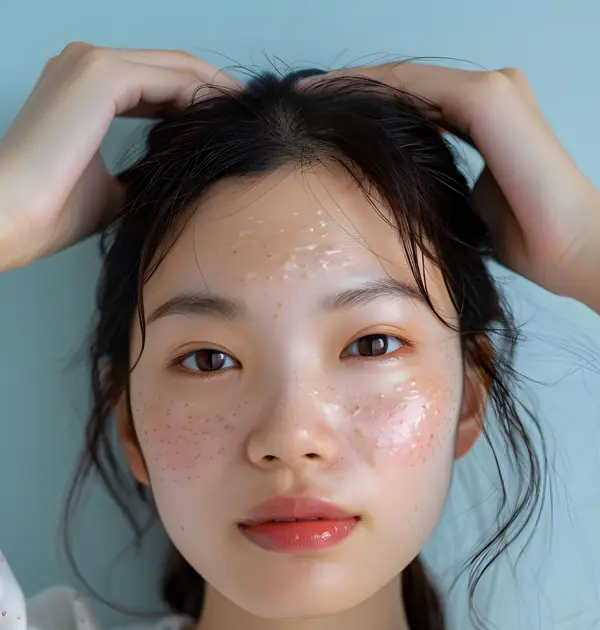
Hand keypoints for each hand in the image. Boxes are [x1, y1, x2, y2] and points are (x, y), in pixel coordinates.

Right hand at [0, 42, 237, 271]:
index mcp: (84, 87)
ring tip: (246, 119)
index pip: (157, 84)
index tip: (230, 129)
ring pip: (175, 68)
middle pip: (171, 69)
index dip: (198, 103)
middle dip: (215, 92)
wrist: (12, 216)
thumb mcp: (110, 190)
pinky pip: (170, 78)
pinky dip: (202, 95)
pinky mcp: (100, 75)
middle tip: (251, 119)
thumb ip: (138, 175)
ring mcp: (91, 63)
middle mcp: (86, 64)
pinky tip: (225, 118)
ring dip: (215, 91)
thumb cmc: (51, 211)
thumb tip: (168, 183)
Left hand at [325, 62, 599, 305]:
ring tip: (311, 95)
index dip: (367, 108)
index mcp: (485, 117)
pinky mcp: (489, 98)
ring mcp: (491, 90)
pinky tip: (337, 98)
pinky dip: (376, 90)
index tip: (323, 121)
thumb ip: (437, 185)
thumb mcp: (464, 206)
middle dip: (353, 90)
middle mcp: (489, 93)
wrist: (568, 248)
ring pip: (407, 80)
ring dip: (355, 85)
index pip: (414, 103)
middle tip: (303, 98)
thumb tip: (400, 195)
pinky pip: (417, 87)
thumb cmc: (525, 239)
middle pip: (406, 85)